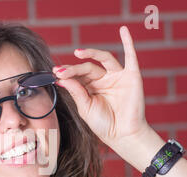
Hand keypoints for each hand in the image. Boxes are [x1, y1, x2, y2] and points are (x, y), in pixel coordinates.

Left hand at [53, 25, 150, 148]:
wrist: (122, 135)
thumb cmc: (103, 125)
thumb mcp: (85, 107)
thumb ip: (76, 90)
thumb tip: (61, 77)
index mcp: (90, 88)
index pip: (78, 76)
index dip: (67, 73)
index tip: (55, 73)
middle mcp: (103, 80)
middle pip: (87, 68)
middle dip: (74, 69)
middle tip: (61, 71)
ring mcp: (117, 77)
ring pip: (103, 59)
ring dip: (91, 53)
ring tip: (78, 52)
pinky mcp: (131, 76)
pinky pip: (130, 56)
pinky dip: (128, 42)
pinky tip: (123, 31)